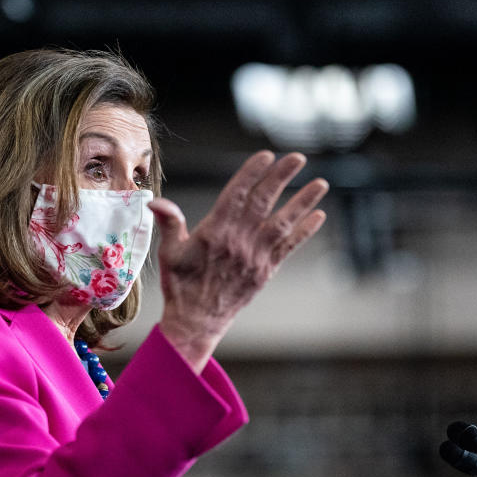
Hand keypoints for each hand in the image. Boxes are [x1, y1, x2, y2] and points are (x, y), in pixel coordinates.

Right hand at [148, 151, 328, 372]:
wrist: (197, 321)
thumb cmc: (181, 285)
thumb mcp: (169, 252)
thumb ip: (169, 224)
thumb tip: (155, 201)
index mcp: (215, 232)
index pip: (237, 194)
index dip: (252, 173)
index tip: (267, 155)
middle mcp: (239, 241)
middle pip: (264, 202)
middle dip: (282, 177)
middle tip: (298, 157)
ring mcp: (255, 256)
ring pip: (283, 222)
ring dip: (303, 202)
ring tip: (321, 183)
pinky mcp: (266, 270)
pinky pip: (289, 247)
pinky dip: (305, 231)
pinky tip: (318, 216)